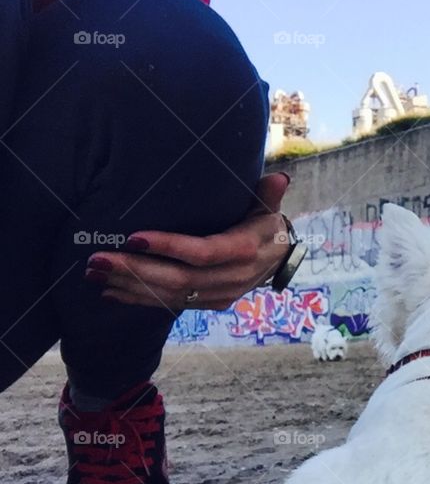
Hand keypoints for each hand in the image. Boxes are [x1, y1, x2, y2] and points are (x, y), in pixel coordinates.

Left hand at [85, 173, 292, 310]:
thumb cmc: (266, 227)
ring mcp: (219, 295)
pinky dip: (140, 299)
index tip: (133, 239)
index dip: (169, 248)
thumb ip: (268, 193)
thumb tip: (279, 178)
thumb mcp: (269, 209)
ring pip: (171, 296)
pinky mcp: (209, 304)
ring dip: (130, 286)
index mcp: (245, 252)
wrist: (278, 260)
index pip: (203, 253)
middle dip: (136, 271)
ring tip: (95, 274)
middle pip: (179, 279)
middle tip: (98, 260)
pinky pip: (171, 305)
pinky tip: (112, 292)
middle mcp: (232, 278)